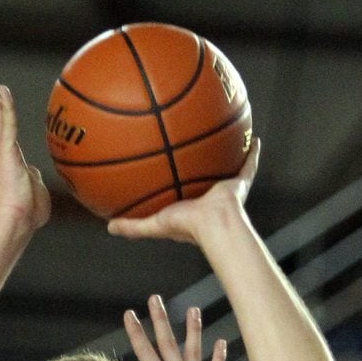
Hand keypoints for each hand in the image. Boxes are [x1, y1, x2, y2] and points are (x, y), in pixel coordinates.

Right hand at [0, 59, 50, 233]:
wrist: (18, 222)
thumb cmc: (28, 212)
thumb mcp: (34, 187)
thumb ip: (32, 175)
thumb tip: (34, 171)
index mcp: (6, 154)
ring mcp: (0, 149)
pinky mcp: (6, 153)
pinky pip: (7, 123)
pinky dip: (5, 105)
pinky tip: (2, 89)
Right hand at [87, 297, 225, 360]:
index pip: (145, 352)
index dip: (136, 332)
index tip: (129, 313)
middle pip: (168, 344)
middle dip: (160, 320)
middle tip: (156, 299)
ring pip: (194, 352)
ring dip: (193, 330)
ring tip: (193, 310)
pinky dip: (218, 358)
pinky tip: (222, 342)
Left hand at [108, 140, 258, 244]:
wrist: (214, 224)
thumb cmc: (188, 226)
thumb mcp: (154, 224)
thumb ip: (133, 226)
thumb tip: (109, 226)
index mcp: (190, 204)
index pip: (181, 188)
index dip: (176, 178)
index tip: (169, 165)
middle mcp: (208, 194)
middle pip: (202, 173)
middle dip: (199, 161)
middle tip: (193, 145)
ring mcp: (224, 187)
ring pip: (223, 165)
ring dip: (223, 153)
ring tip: (220, 134)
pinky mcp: (239, 182)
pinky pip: (247, 164)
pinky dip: (251, 152)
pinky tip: (252, 138)